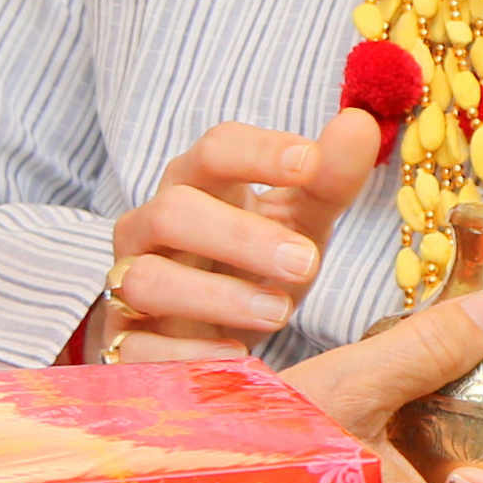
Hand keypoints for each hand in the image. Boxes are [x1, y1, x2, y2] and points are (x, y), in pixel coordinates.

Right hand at [97, 111, 380, 354]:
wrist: (206, 331)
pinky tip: (235, 358)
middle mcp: (150, 228)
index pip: (215, 150)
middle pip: (174, 211)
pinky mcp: (123, 342)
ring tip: (280, 312)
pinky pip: (138, 347)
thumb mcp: (299, 222)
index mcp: (195, 184)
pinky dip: (186, 354)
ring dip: (217, 296)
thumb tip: (359, 124)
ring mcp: (127, 284)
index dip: (258, 152)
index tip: (309, 162)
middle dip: (240, 235)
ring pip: (148, 279)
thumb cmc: (253, 263)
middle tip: (306, 261)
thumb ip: (328, 180)